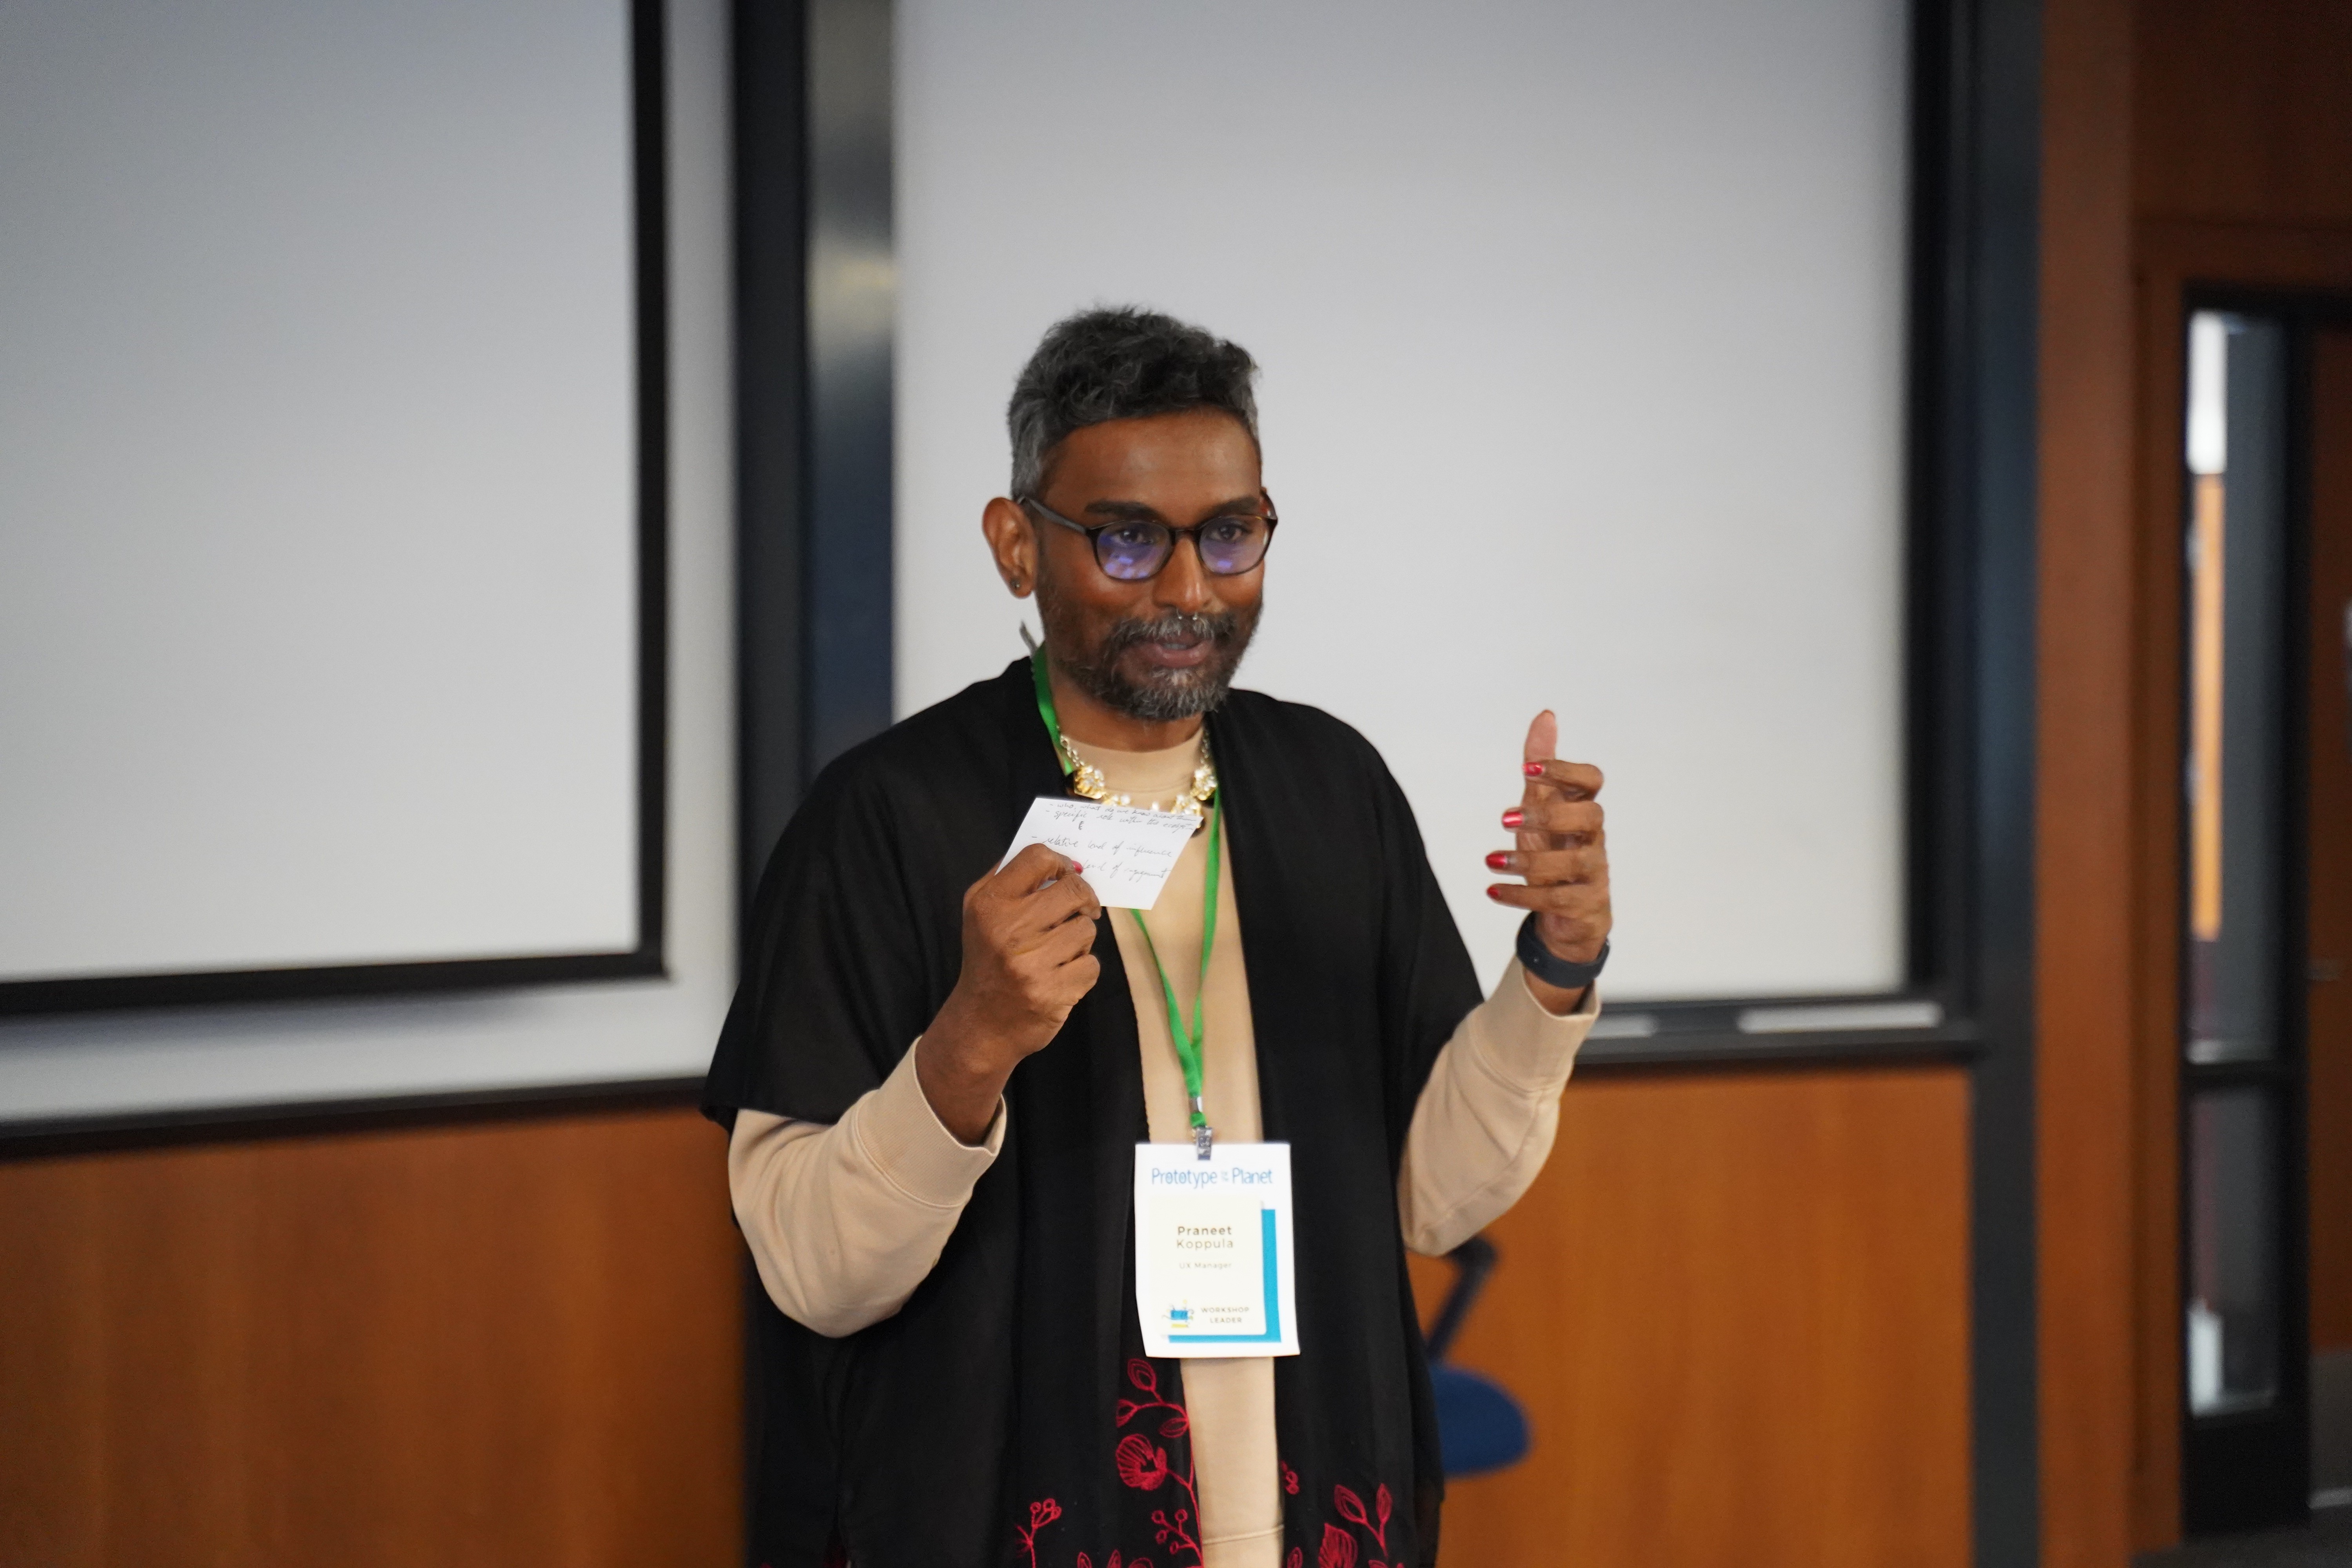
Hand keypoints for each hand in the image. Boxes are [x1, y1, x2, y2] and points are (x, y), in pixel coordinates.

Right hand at [917, 843, 1104, 1141]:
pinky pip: (1091, 965)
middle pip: (1073, 891)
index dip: (1059, 863)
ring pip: (1086, 930)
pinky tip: (1061, 976)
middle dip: (1082, 900)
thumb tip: (1059, 858)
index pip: (1037, 857)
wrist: (981, 1025)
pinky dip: (1082, 970)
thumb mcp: (981, 914)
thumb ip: (1011, 880)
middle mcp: (1008, 930)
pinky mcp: (1053, 993)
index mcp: (989, 904)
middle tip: (1078, 910)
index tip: (1065, 875)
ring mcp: (1031, 964)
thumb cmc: (988, 961)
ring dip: (1080, 940)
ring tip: (1059, 952)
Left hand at [1485, 710, 1611, 1012]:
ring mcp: (1594, 872)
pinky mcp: (1586, 904)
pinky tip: (1493, 890)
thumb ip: (1541, 765)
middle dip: (1548, 815)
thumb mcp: (1541, 805)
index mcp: (1582, 809)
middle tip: (1504, 818)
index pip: (1592, 780)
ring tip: (1492, 860)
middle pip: (1592, 816)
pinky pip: (1560, 899)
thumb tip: (1545, 716)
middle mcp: (1593, 838)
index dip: (1565, 771)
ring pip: (1575, 862)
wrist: (1568, 913)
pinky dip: (1523, 895)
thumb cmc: (1555, 850)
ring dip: (1530, 860)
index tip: (1527, 772)